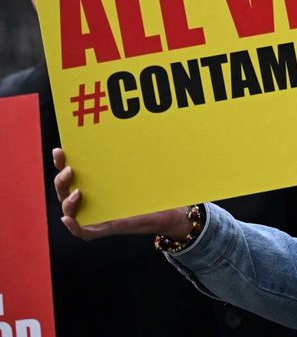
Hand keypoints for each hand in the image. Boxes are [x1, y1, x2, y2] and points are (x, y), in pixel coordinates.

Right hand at [52, 148, 190, 239]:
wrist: (171, 211)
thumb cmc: (155, 188)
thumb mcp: (141, 169)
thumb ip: (134, 155)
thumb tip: (134, 128)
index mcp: (95, 182)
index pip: (71, 172)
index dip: (61, 162)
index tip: (60, 150)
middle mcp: (91, 198)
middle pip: (65, 190)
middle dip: (62, 179)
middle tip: (70, 169)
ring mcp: (96, 215)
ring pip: (70, 210)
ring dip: (68, 201)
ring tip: (78, 192)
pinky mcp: (106, 229)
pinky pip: (83, 231)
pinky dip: (73, 226)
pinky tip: (68, 219)